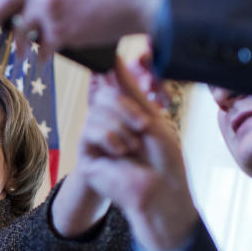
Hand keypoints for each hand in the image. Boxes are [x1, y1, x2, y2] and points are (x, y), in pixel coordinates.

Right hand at [78, 56, 197, 250]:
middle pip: (103, 94)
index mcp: (126, 115)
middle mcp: (109, 125)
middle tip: (143, 126)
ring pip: (97, 111)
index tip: (113, 58)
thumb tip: (115, 60)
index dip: (113, 75)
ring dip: (122, 126)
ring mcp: (97, 140)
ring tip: (134, 146)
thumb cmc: (164, 160)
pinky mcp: (87, 155)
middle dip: (126, 107)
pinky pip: (91, 129)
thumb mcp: (151, 117)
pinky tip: (121, 152)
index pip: (113, 86)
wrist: (161, 192)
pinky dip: (111, 138)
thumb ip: (131, 91)